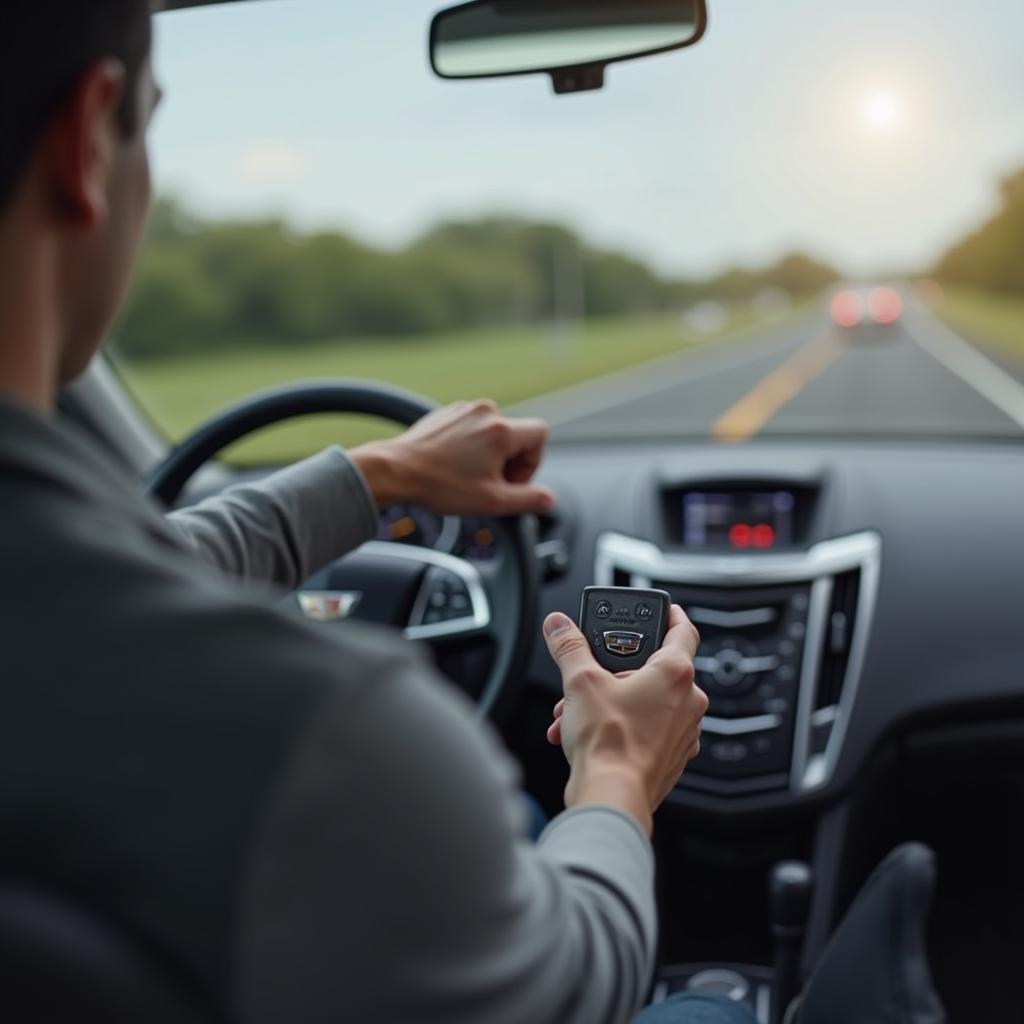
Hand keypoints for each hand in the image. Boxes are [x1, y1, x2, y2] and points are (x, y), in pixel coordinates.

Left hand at [350, 400, 555, 515]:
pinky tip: (452, 466)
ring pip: (492, 432)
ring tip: (467, 477)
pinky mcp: (445, 414)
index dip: (533, 462)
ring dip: (488, 455)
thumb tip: (548, 499)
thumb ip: (529, 500)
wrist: (395, 472)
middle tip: (489, 484)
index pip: (540, 435)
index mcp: (501, 430)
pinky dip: (468, 447)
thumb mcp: (493, 502)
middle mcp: (485, 412)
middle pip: (516, 435)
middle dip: (509, 462)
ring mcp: (463, 410)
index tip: (511, 481)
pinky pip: (470, 429)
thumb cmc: (440, 485)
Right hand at [542, 605, 707, 834]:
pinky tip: (590, 734)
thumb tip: (560, 625)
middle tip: (590, 676)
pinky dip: (622, 726)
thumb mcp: (580, 682)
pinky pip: (648, 730)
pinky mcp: (673, 757)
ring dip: (613, 701)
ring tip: (579, 712)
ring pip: (648, 702)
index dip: (672, 615)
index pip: (684, 630)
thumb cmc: (608, 743)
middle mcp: (689, 701)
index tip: (664, 610)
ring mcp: (684, 732)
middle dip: (616, 672)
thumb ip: (570, 647)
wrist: (612, 796)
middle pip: (654, 670)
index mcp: (675, 674)